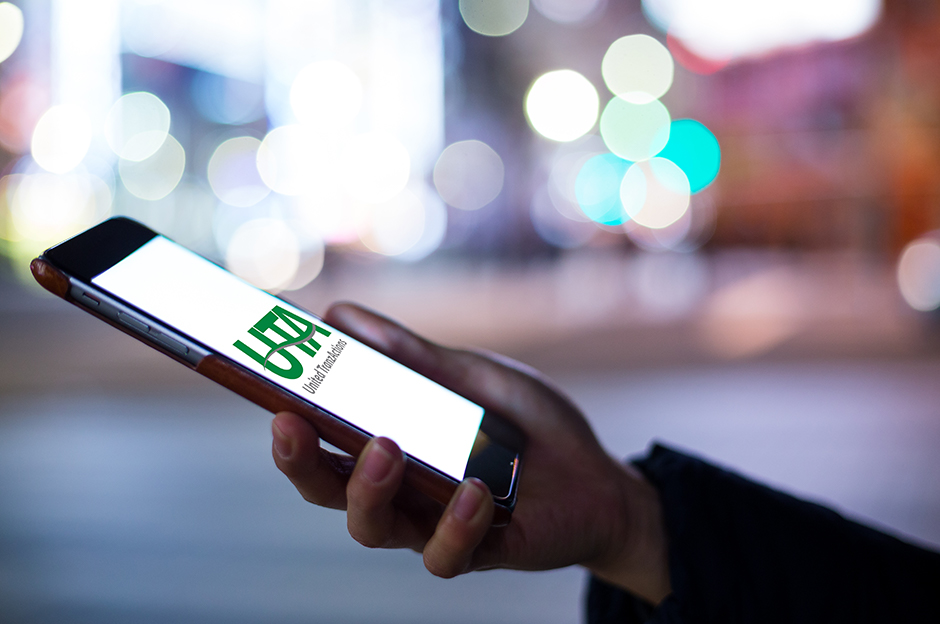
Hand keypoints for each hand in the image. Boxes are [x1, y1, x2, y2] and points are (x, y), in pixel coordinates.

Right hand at [271, 303, 670, 603]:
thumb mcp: (471, 376)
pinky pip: (447, 554)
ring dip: (367, 491)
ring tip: (386, 448)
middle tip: (292, 425)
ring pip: (374, 529)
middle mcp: (400, 490)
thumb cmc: (526, 424)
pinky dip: (454, 524)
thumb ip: (412, 355)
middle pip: (328, 493)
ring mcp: (434, 524)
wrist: (596, 476)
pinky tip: (472, 491)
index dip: (289, 429)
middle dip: (301, 464)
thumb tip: (339, 315)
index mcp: (390, 446)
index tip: (271, 395)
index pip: (322, 445)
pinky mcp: (479, 550)